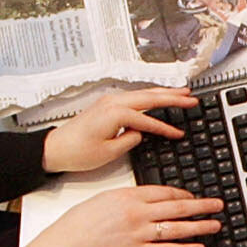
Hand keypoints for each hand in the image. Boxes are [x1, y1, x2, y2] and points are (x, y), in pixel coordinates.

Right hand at [24, 184, 223, 246]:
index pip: (166, 193)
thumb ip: (132, 197)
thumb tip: (152, 198)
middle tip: (217, 205)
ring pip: (177, 228)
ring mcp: (140, 234)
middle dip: (201, 206)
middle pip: (178, 207)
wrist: (69, 242)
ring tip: (214, 225)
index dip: (184, 195)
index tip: (194, 197)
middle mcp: (139, 213)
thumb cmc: (83, 220)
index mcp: (131, 196)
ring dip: (199, 226)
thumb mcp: (108, 197)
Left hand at [43, 87, 194, 172]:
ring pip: (142, 94)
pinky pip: (134, 97)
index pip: (148, 120)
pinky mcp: (106, 105)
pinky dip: (149, 96)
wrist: (54, 148)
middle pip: (149, 97)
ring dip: (163, 93)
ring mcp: (109, 101)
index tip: (179, 134)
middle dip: (172, 97)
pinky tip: (157, 97)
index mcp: (115, 113)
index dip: (165, 128)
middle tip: (191, 98)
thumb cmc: (76, 152)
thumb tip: (139, 133)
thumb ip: (129, 140)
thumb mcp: (108, 152)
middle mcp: (112, 103)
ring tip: (182, 93)